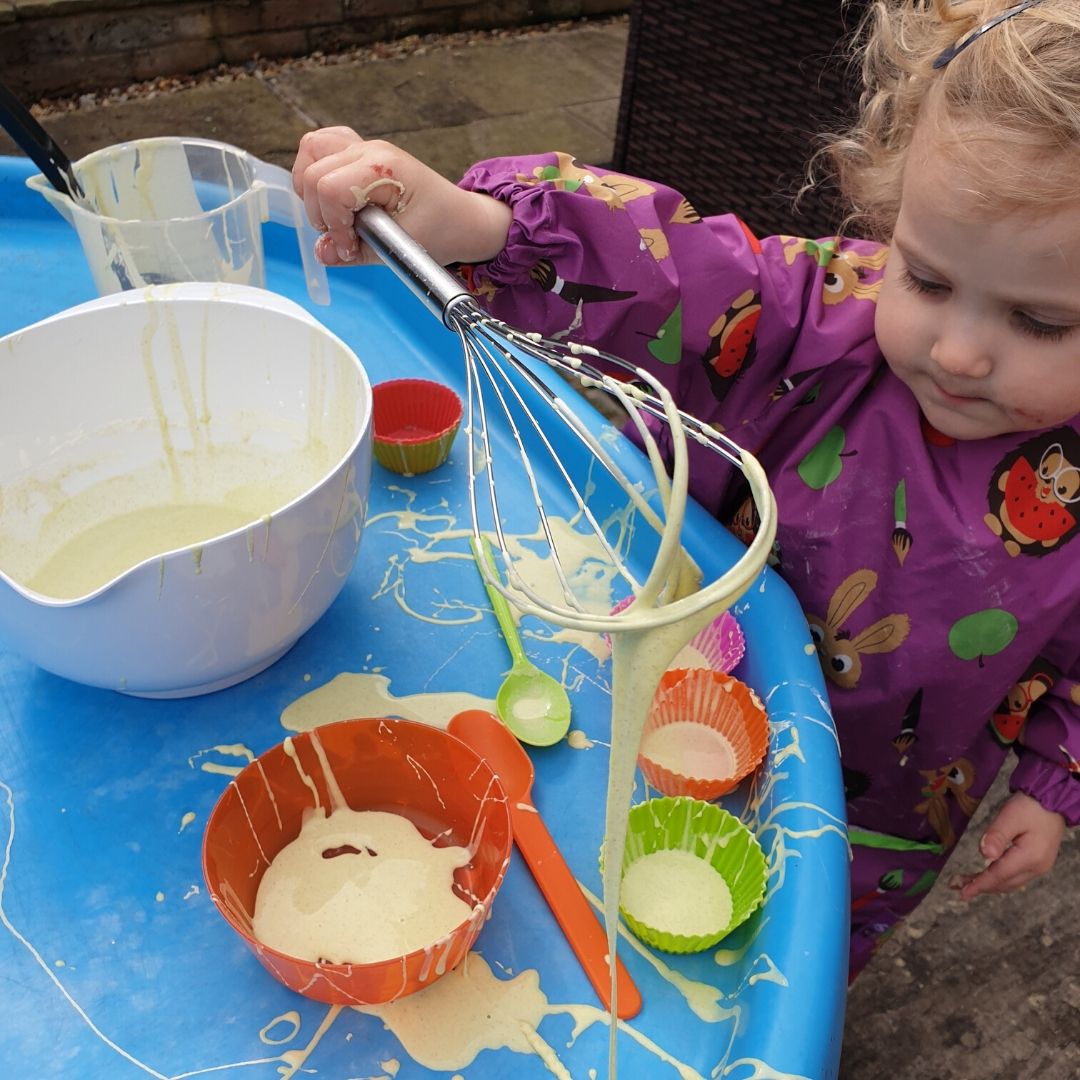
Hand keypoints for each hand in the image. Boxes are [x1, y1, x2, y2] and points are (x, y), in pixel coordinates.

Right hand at [291, 127, 511, 267]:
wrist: (463, 220)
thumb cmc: (442, 230)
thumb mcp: (402, 250)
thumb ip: (358, 253)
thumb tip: (322, 253)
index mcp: (385, 168)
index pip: (329, 188)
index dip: (332, 224)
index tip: (350, 246)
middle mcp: (371, 149)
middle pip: (313, 172)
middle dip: (321, 213)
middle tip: (346, 238)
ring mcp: (365, 147)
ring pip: (311, 150)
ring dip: (311, 188)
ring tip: (334, 216)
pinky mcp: (361, 152)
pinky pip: (322, 145)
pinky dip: (315, 168)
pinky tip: (330, 196)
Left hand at [949, 792, 1064, 899]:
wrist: (1052, 801)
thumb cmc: (1030, 807)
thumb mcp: (1010, 816)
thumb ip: (996, 835)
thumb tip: (984, 855)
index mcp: (1029, 857)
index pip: (999, 875)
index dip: (979, 884)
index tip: (962, 894)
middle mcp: (1036, 868)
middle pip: (1004, 882)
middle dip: (980, 886)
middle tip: (955, 886)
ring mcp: (1039, 867)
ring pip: (1009, 882)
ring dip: (988, 884)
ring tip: (965, 883)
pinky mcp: (1037, 862)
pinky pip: (1015, 876)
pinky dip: (998, 878)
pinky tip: (986, 876)